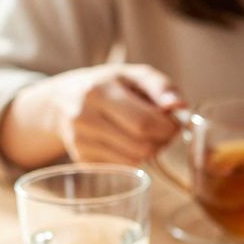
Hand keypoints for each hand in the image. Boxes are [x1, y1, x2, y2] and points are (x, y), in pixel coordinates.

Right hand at [0, 63, 183, 167]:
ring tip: (148, 137)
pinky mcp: (81, 159)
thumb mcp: (133, 75)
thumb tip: (179, 106)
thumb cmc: (109, 85)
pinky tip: (130, 144)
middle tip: (165, 134)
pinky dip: (134, 159)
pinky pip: (122, 168)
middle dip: (162, 142)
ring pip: (133, 161)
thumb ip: (161, 86)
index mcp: (97, 91)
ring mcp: (79, 141)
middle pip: (140, 145)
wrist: (63, 100)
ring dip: (150, 152)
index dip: (168, 129)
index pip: (144, 122)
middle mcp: (83, 117)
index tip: (175, 125)